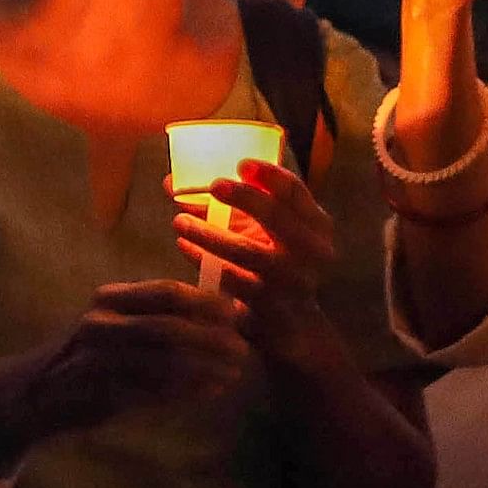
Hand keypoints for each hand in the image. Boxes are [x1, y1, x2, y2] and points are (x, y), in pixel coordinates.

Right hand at [0, 281, 251, 448]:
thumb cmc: (88, 357)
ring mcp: (97, 359)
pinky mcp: (97, 393)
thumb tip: (221, 313)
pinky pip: (150, 392)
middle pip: (168, 326)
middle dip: (211, 339)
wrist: (34, 393)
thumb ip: (158, 318)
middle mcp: (101, 322)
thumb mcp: (117, 326)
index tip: (237, 313)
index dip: (206, 301)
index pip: (166, 292)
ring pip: (162, 361)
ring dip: (204, 369)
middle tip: (242, 350)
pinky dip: (184, 393)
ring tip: (233, 374)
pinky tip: (208, 393)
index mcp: (110, 299)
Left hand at [175, 158, 341, 358]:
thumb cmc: (270, 263)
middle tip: (213, 185)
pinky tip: (184, 247)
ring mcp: (292, 281)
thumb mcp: (260, 231)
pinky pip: (231, 280)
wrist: (292, 323)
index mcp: (316, 225)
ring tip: (179, 221)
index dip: (269, 174)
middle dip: (244, 197)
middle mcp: (312, 252)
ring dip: (209, 233)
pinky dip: (203, 260)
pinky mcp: (269, 306)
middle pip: (277, 216)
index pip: (296, 191)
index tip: (241, 163)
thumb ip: (226, 205)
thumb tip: (171, 181)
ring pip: (248, 251)